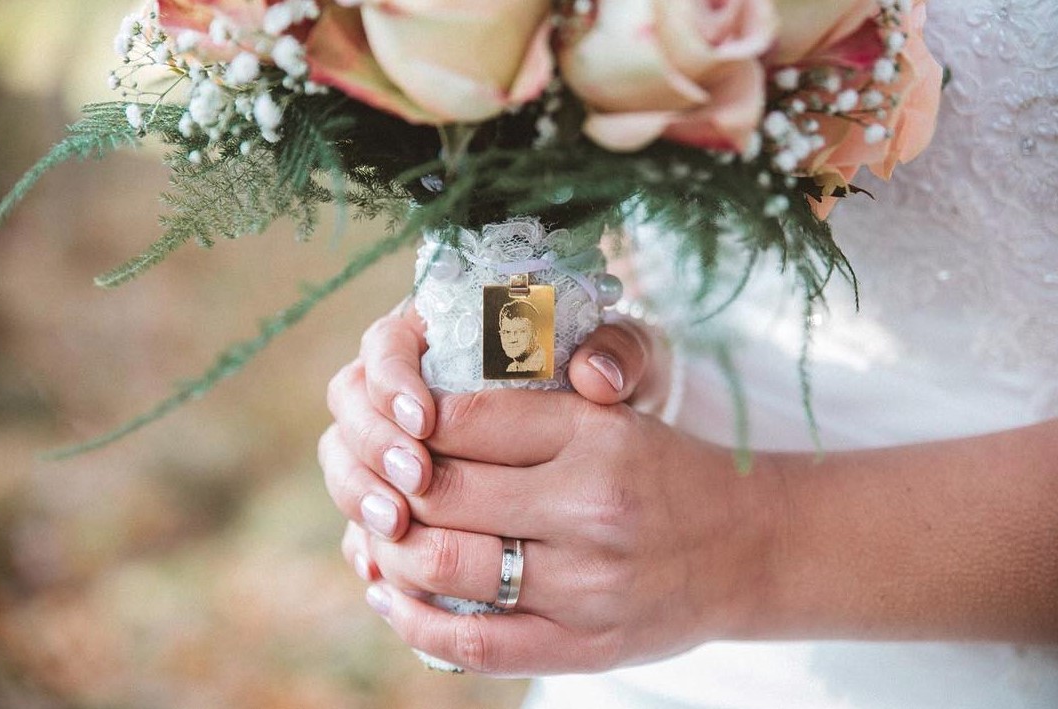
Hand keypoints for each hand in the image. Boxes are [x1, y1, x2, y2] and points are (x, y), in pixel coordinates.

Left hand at [320, 305, 781, 674]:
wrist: (747, 548)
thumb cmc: (663, 472)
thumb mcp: (613, 415)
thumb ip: (529, 405)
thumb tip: (426, 408)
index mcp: (596, 433)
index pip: (462, 417)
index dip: (408, 419)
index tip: (394, 424)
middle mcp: (590, 505)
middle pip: (441, 491)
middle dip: (388, 486)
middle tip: (375, 482)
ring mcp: (587, 584)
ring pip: (443, 565)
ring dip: (389, 551)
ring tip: (376, 538)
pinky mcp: (585, 646)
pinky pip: (473, 643)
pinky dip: (413, 622)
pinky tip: (388, 595)